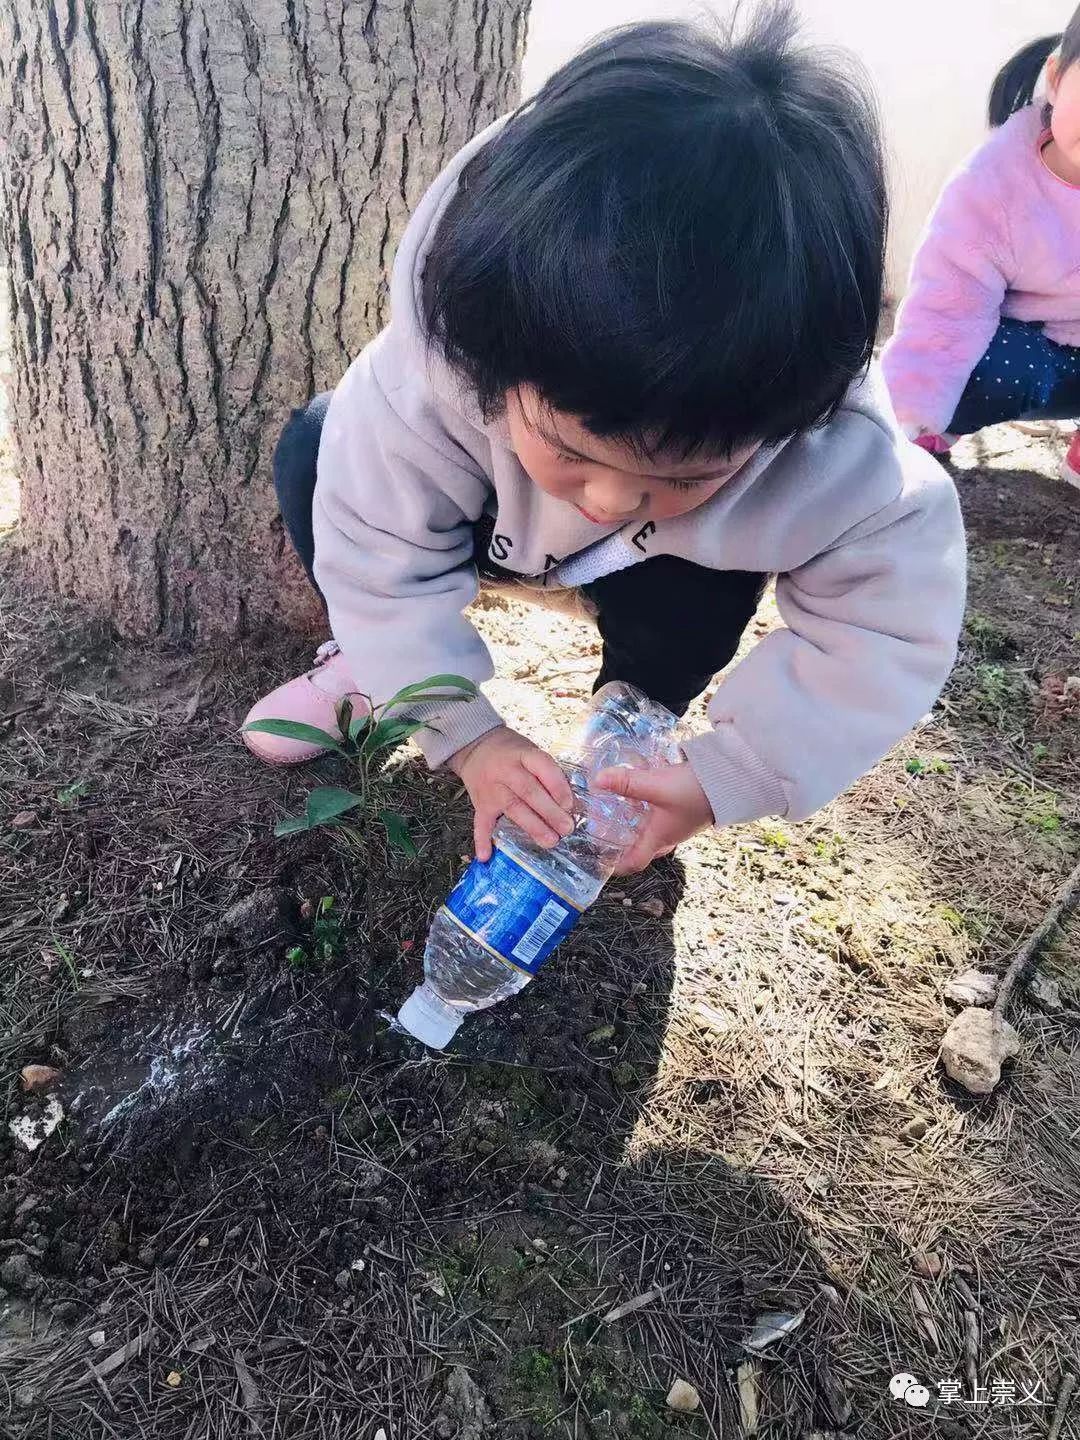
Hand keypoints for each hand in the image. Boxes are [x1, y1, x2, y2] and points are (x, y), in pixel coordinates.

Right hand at [448, 726, 575, 860]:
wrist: (476, 747)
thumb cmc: (512, 752)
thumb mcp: (531, 751)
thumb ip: (548, 773)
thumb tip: (571, 803)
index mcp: (523, 754)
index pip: (542, 767)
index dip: (557, 786)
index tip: (570, 805)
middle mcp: (506, 770)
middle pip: (529, 792)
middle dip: (550, 811)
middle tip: (567, 828)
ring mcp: (491, 788)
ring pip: (512, 808)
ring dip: (532, 826)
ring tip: (550, 841)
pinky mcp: (480, 803)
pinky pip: (480, 823)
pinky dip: (482, 840)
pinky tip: (487, 856)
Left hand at [595, 762, 712, 874]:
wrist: (728, 781)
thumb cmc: (694, 792)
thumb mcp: (656, 786)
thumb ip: (627, 783)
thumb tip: (599, 780)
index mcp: (659, 837)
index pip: (636, 862)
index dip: (618, 866)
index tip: (604, 862)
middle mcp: (670, 834)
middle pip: (644, 847)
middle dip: (626, 843)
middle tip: (609, 832)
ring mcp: (679, 823)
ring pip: (654, 829)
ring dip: (638, 822)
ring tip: (623, 806)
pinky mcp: (686, 810)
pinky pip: (664, 816)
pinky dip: (651, 808)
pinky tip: (646, 789)